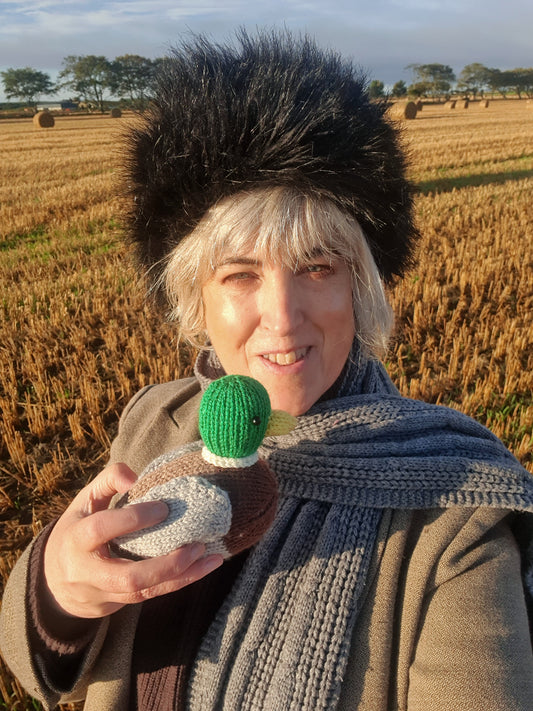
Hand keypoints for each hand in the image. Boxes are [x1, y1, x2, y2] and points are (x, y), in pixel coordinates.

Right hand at [43, 462, 222, 618]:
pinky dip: (179, 582)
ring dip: (181, 577)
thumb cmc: (76, 530)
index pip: (101, 529)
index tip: (164, 507)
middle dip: (165, 564)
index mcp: (76, 539)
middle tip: (196, 544)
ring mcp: (103, 593)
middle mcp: (88, 572)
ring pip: (144, 592)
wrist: (54, 582)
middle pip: (128, 577)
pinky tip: (204, 568)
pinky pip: (151, 596)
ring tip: (211, 558)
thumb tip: (135, 476)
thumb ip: (108, 481)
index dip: (132, 518)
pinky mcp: (118, 604)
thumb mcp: (84, 502)